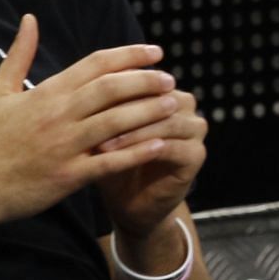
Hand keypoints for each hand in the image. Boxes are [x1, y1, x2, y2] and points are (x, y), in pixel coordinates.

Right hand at [0, 16, 187, 226]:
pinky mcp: (68, 177)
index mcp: (46, 93)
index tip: (156, 52)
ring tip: (173, 105)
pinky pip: (109, 162)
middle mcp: (58, 116)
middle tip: (170, 79)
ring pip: (115, 122)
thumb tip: (30, 18)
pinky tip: (160, 144)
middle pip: (110, 89)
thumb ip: (19, 54)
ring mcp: (64, 146)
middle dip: (145, 80)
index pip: (95, 64)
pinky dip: (136, 152)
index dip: (129, 55)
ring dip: (148, 112)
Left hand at [96, 79, 207, 241]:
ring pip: (164, 121)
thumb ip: (104, 104)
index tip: (82, 98)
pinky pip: (170, 147)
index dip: (112, 87)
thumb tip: (84, 79)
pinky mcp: (196, 155)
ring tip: (100, 143)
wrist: (131, 201)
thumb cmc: (114, 159)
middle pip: (156, 96)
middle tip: (91, 118)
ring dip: (131, 131)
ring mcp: (194, 129)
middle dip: (122, 107)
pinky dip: (143, 150)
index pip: (141, 78)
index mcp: (163, 89)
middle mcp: (184, 104)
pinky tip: (119, 157)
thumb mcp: (105, 127)